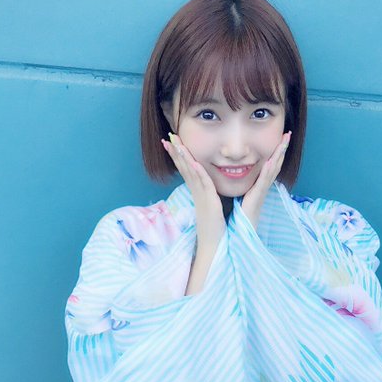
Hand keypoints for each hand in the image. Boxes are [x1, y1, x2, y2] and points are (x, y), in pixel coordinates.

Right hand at [161, 133, 225, 247]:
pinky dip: (199, 173)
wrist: (213, 244)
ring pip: (190, 173)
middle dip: (176, 152)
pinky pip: (204, 185)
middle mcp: (196, 192)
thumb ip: (206, 195)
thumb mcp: (209, 206)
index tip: (170, 143)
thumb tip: (204, 188)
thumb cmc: (213, 228)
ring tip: (175, 143)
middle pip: (184, 168)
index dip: (178, 156)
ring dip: (183, 157)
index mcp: (197, 192)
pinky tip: (194, 163)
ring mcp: (201, 196)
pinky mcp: (209, 202)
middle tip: (167, 137)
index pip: (185, 170)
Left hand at [241, 131, 291, 230]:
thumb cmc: (238, 217)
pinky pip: (263, 183)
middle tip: (288, 134)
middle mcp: (263, 188)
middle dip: (282, 149)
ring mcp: (261, 193)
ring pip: (272, 170)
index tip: (280, 138)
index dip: (276, 152)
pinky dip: (267, 172)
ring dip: (278, 155)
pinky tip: (270, 161)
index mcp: (259, 186)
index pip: (269, 165)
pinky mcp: (256, 199)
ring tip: (284, 141)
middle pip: (275, 164)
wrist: (238, 234)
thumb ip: (245, 187)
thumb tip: (241, 177)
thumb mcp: (242, 197)